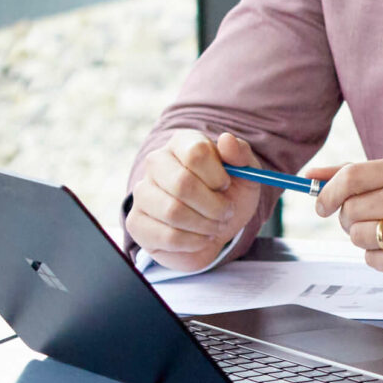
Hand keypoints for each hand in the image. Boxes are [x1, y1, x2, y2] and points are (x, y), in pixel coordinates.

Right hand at [130, 129, 261, 271]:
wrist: (216, 227)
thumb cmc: (229, 195)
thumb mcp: (246, 174)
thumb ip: (241, 155)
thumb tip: (227, 140)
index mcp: (182, 143)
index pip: (196, 152)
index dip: (217, 175)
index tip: (226, 185)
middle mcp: (156, 163)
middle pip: (182, 183)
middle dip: (213, 205)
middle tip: (226, 213)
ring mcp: (142, 193)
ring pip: (173, 211)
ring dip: (205, 225)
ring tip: (214, 225)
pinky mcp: (136, 223)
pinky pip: (167, 236)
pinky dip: (193, 242)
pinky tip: (200, 238)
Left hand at [311, 156, 382, 282]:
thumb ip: (354, 173)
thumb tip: (308, 175)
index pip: (352, 177)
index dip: (328, 192)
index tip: (321, 204)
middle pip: (350, 210)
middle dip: (348, 218)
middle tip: (367, 218)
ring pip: (358, 237)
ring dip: (363, 238)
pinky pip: (372, 260)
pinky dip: (376, 257)